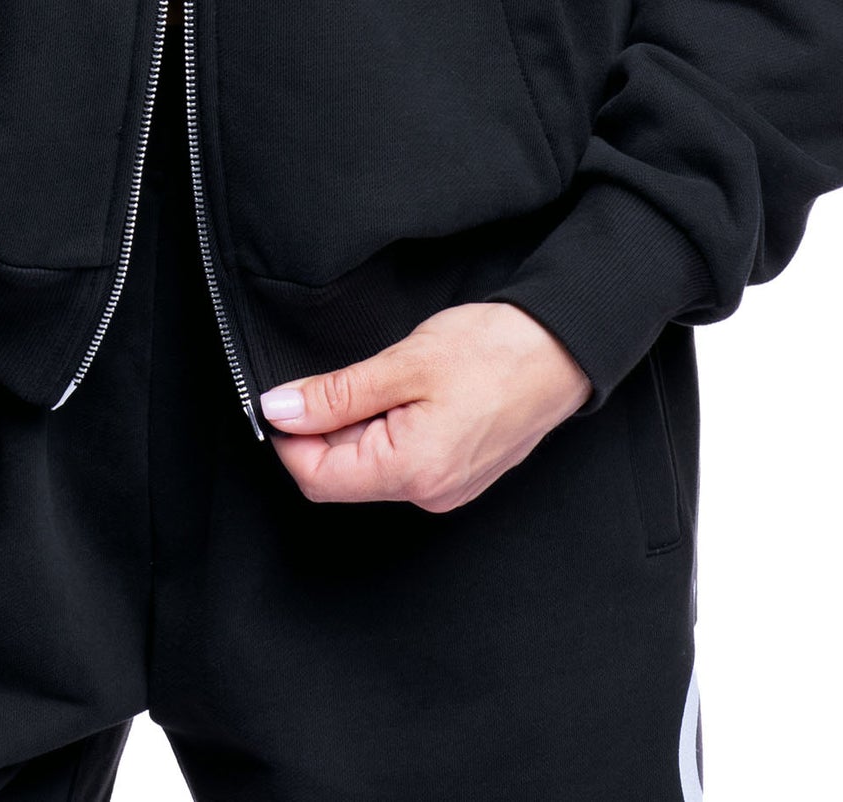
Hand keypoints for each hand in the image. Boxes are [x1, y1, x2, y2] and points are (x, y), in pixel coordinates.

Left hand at [258, 302, 593, 511]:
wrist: (562, 349)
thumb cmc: (494, 351)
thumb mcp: (403, 363)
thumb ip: (336, 394)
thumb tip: (280, 410)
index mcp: (412, 472)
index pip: (318, 478)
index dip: (288, 438)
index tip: (280, 398)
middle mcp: (429, 493)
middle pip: (343, 474)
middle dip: (323, 428)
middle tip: (336, 375)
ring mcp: (447, 487)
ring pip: (371, 466)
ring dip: (356, 425)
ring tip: (383, 378)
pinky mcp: (459, 472)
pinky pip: (402, 461)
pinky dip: (385, 428)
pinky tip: (403, 390)